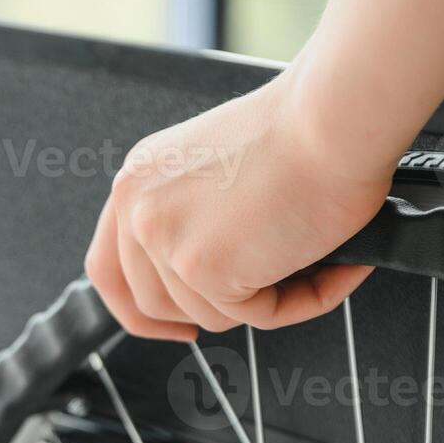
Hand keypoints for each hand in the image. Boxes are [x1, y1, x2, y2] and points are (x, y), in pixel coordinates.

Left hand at [85, 73, 393, 340]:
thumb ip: (192, 216)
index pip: (108, 268)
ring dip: (265, 300)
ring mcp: (165, 240)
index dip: (137, 308)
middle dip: (208, 312)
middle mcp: (138, 208)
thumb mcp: (217, 170)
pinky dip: (302, 301)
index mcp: (137, 180)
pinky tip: (333, 268)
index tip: (174, 326)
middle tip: (261, 300)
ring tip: (316, 260)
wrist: (335, 116)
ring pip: (209, 315)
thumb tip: (203, 275)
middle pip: (153, 304)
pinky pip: (256, 317)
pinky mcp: (202, 268)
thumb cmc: (304, 131)